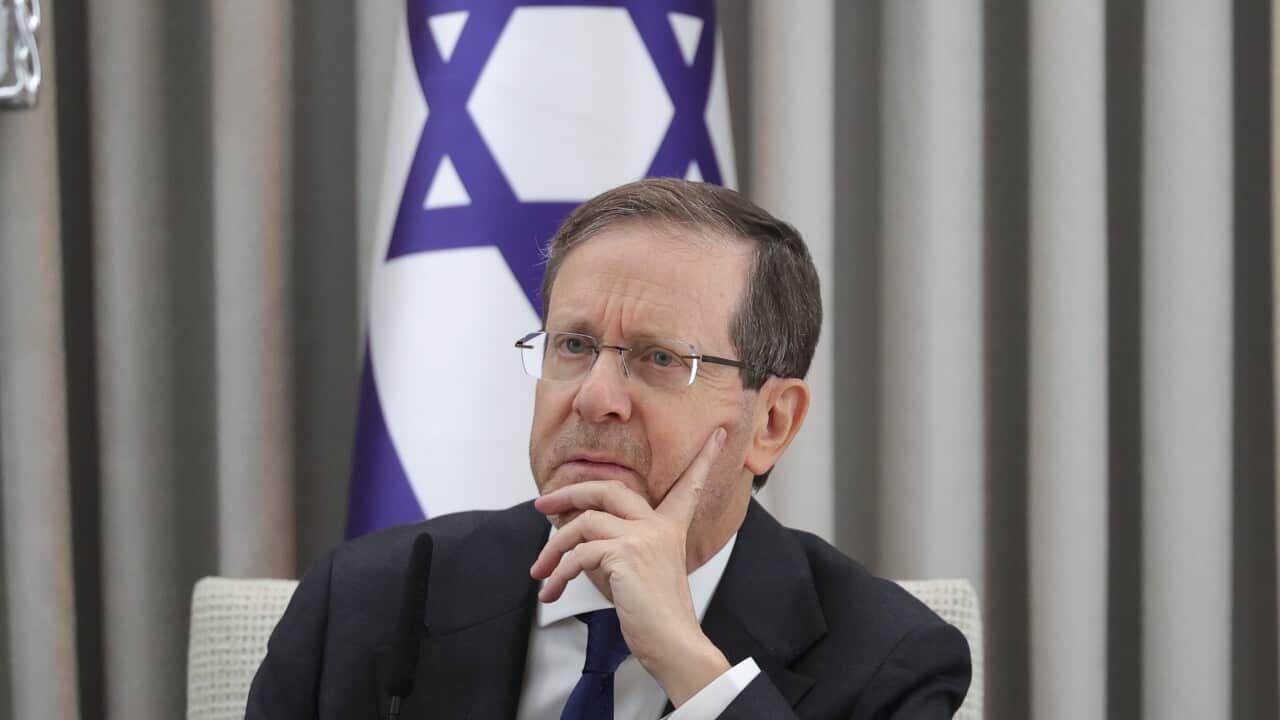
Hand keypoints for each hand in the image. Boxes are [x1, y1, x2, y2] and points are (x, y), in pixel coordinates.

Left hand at [529, 427, 731, 706]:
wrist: (672, 644)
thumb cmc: (653, 615)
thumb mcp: (635, 571)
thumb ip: (614, 545)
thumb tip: (572, 529)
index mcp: (670, 528)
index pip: (688, 485)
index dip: (704, 459)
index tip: (718, 435)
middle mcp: (659, 526)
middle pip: (608, 488)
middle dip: (569, 492)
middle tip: (542, 505)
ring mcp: (642, 537)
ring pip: (582, 522)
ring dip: (552, 547)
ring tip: (540, 570)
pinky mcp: (624, 555)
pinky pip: (577, 554)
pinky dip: (557, 572)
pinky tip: (551, 590)